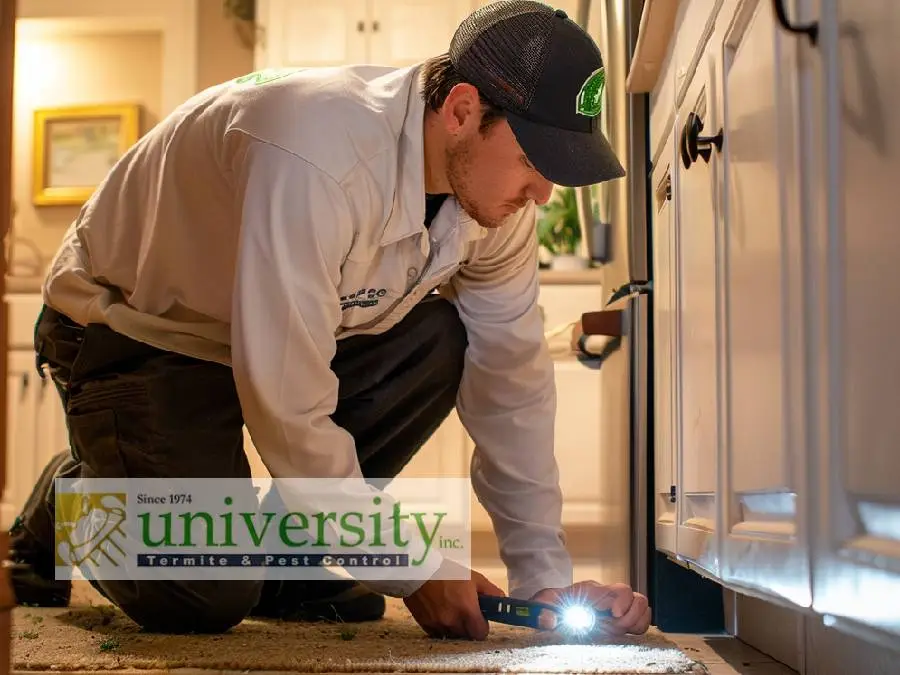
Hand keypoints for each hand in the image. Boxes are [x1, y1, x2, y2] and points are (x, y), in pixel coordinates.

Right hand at [403, 562, 504, 640]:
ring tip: (450, 609)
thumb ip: (491, 591)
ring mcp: (438, 626)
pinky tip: (438, 612)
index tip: (479, 618)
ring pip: (452, 635)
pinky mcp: (425, 626)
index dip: (482, 626)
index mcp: (468, 611)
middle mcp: (453, 622)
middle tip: (465, 611)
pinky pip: (438, 633)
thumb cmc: (448, 572)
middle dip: (468, 626)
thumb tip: (502, 601)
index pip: (481, 634)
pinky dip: (441, 626)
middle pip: (467, 636)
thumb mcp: (473, 577)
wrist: (417, 570)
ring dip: (454, 627)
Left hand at [530, 581, 650, 636]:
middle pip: (633, 595)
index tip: (614, 615)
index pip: (618, 590)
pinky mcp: (621, 615)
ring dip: (634, 621)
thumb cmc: (552, 604)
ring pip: (641, 604)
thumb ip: (544, 611)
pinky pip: (641, 616)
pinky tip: (623, 632)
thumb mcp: (543, 605)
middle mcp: (607, 594)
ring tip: (617, 630)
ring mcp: (616, 604)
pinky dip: (638, 625)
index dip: (621, 603)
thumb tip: (549, 620)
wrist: (554, 604)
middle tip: (614, 627)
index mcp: (592, 590)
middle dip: (628, 615)